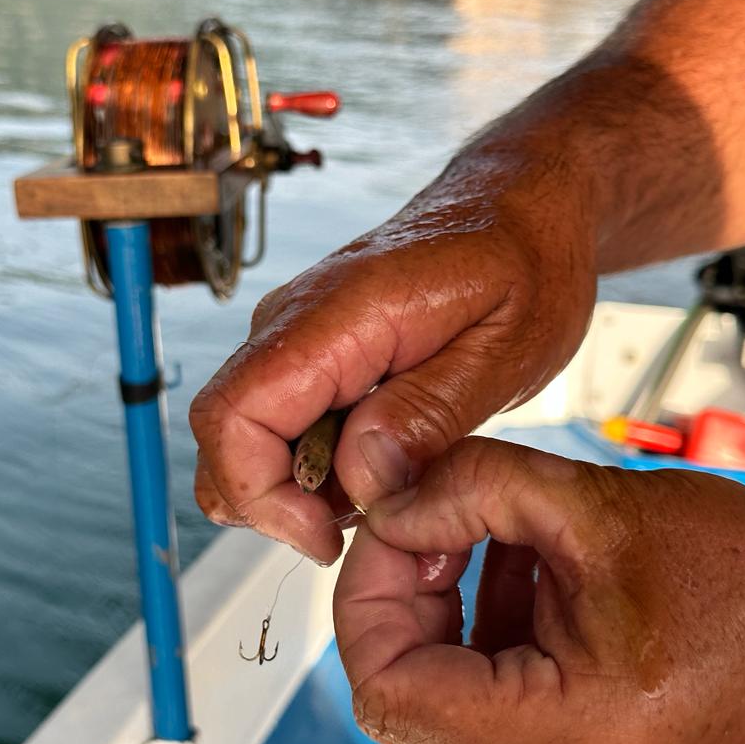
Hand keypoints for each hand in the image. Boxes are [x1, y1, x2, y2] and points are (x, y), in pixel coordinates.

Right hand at [189, 177, 594, 562]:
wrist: (514, 207)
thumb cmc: (522, 264)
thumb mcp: (505, 350)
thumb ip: (427, 414)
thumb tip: (358, 479)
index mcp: (336, 314)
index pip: (232, 416)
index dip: (258, 494)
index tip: (327, 536)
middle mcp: (291, 321)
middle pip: (222, 435)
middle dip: (274, 503)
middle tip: (365, 521)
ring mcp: (291, 334)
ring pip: (245, 435)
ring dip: (298, 487)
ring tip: (387, 486)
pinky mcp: (304, 350)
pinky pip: (278, 422)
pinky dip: (313, 465)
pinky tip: (378, 460)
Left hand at [334, 437, 744, 743]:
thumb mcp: (606, 512)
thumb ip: (479, 487)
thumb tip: (394, 497)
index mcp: (561, 740)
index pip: (388, 688)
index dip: (368, 594)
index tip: (392, 524)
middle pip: (405, 686)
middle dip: (409, 586)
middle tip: (438, 519)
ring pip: (441, 683)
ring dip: (448, 596)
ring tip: (501, 535)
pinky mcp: (566, 742)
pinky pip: (486, 688)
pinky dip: (486, 616)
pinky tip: (527, 564)